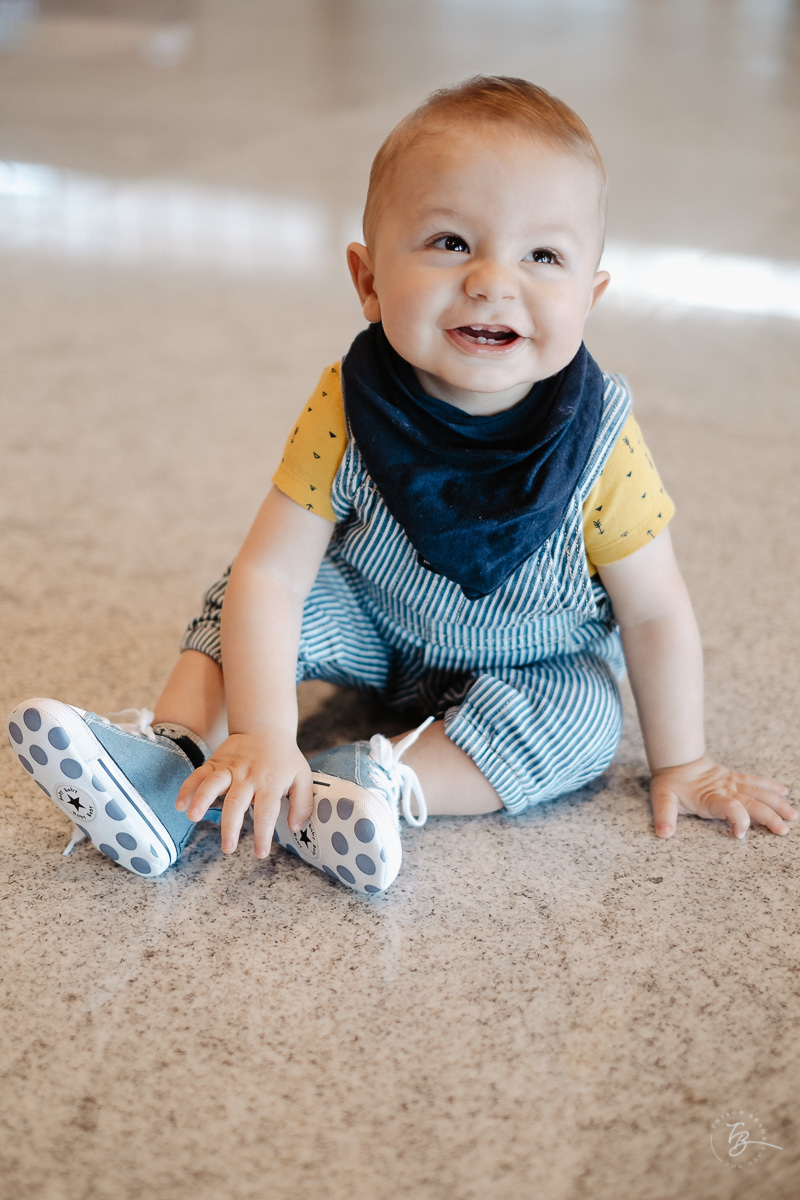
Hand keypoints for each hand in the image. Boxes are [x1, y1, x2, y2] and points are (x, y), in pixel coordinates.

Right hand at [175, 728, 312, 857]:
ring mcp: (229, 768)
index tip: (260, 854)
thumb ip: (302, 804)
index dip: (263, 834)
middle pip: (237, 802)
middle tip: (228, 848)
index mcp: (270, 782)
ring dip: (201, 800)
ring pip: (213, 783)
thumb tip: (295, 828)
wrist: (266, 727)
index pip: (267, 812)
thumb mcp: (303, 777)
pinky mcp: (215, 762)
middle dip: (230, 826)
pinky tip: (180, 804)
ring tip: (193, 817)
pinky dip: (187, 788)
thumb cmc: (285, 758)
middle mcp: (248, 776)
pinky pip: (199, 774)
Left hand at [650, 756, 795, 838]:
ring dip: (776, 803)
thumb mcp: (661, 799)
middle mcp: (724, 790)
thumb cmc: (670, 782)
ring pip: (758, 793)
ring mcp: (732, 784)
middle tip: (783, 830)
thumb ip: (664, 816)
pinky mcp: (734, 778)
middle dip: (768, 816)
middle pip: (751, 803)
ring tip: (792, 816)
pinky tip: (784, 792)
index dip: (737, 819)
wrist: (675, 759)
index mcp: (709, 798)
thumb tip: (663, 833)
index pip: (729, 807)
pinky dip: (769, 786)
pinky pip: (754, 781)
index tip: (740, 834)